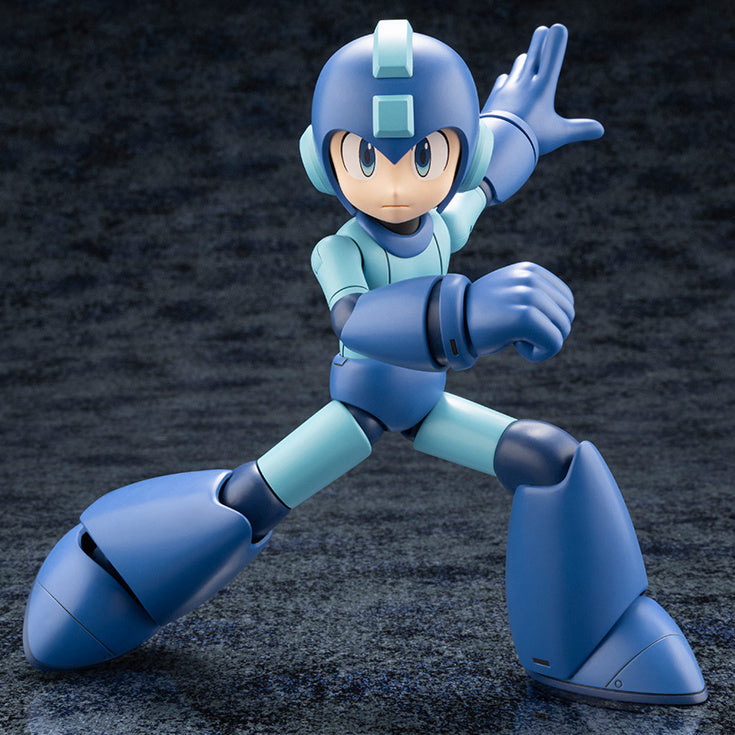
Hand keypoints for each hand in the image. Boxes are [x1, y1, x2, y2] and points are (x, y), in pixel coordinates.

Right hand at [465, 262, 574, 361]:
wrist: (451, 324)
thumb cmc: (482, 316)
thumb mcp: (510, 294)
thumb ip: (536, 294)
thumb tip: (567, 312)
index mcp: (529, 271)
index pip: (566, 300)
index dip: (550, 320)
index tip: (524, 324)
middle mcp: (530, 279)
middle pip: (566, 316)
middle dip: (547, 333)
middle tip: (520, 335)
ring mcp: (527, 296)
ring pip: (562, 331)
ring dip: (541, 343)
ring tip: (516, 339)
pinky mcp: (524, 317)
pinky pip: (553, 343)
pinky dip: (538, 353)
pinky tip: (517, 346)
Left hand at [483, 24, 603, 154]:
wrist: (494, 147)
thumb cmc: (529, 140)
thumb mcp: (558, 134)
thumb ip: (579, 129)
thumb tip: (600, 130)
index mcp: (543, 87)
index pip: (552, 56)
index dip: (556, 41)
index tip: (558, 27)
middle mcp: (525, 83)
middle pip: (533, 52)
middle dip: (539, 40)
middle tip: (542, 30)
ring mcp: (508, 88)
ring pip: (519, 64)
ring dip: (526, 60)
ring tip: (528, 59)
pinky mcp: (495, 96)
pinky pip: (503, 79)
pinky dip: (509, 78)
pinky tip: (509, 80)